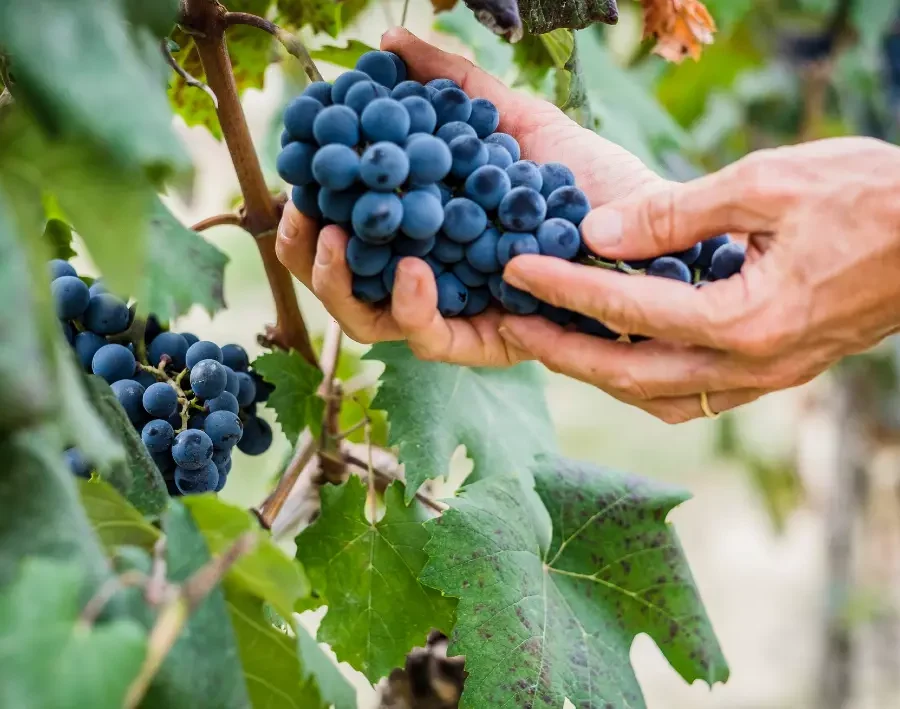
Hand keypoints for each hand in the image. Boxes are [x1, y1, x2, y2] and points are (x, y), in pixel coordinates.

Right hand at [276, 27, 658, 365]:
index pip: (350, 232)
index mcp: (428, 232)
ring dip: (339, 283)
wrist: (655, 220)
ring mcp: (458, 313)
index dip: (310, 212)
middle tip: (300, 215)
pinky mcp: (490, 342)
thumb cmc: (586, 176)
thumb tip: (385, 43)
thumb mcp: (512, 119)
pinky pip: (432, 340)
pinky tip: (413, 268)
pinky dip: (413, 307)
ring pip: (371, 321)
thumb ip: (451, 86)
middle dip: (307, 256)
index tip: (295, 176)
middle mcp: (434, 277)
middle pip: (347, 283)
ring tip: (331, 238)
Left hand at [497, 138, 899, 422]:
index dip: (562, 287)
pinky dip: (645, 382)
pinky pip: (693, 396)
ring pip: (658, 397)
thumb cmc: (871, 196)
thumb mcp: (768, 183)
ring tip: (555, 343)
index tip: (514, 270)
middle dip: (561, 352)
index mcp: (747, 319)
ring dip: (600, 374)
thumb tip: (597, 232)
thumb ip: (676, 213)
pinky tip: (621, 358)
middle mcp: (752, 365)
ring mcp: (765, 378)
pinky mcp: (775, 373)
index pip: (627, 310)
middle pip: (628, 375)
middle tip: (512, 328)